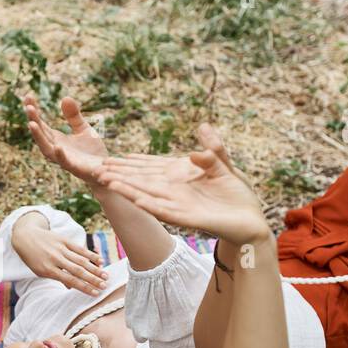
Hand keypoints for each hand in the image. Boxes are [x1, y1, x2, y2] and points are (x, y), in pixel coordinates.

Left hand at [13, 215, 108, 294]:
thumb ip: (57, 277)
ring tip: (106, 276)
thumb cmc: (33, 258)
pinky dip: (90, 254)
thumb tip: (72, 287)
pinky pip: (79, 249)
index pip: (69, 280)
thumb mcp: (40, 271)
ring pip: (81, 260)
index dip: (84, 287)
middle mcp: (55, 259)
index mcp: (48, 269)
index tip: (95, 293)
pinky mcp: (64, 240)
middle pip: (78, 270)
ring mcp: (60, 248)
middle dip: (93, 279)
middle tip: (105, 286)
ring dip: (95, 269)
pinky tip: (100, 261)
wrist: (25, 236)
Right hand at [25, 95, 107, 184]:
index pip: (41, 123)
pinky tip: (58, 146)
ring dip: (39, 137)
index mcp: (56, 139)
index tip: (27, 96)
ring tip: (32, 123)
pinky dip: (60, 155)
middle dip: (33, 120)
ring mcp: (64, 159)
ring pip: (46, 148)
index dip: (34, 111)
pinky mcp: (74, 168)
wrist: (106, 170)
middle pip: (41, 133)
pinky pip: (64, 162)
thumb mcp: (83, 128)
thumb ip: (73, 116)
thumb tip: (65, 98)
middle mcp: (56, 148)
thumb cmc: (92, 152)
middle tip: (28, 106)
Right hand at [95, 131, 268, 244]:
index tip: (112, 159)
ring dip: (127, 188)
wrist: (250, 220)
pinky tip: (133, 198)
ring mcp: (178, 205)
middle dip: (120, 175)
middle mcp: (174, 191)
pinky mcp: (186, 218)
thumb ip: (212, 148)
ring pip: (146, 194)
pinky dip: (148, 203)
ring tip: (107, 180)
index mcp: (181, 176)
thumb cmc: (236, 195)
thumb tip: (202, 126)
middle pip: (142, 181)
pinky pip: (163, 210)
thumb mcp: (224, 165)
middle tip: (98, 168)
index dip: (132, 163)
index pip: (151, 168)